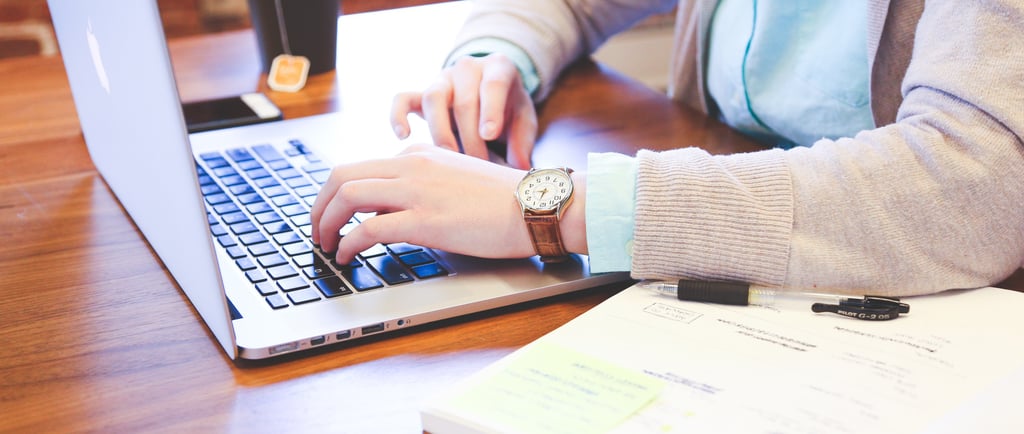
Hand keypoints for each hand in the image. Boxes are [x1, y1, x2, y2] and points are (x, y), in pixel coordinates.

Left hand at [310, 144, 535, 262]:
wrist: (536, 205)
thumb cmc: (504, 201)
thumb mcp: (455, 180)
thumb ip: (422, 188)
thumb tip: (389, 213)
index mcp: (419, 155)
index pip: (361, 167)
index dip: (337, 195)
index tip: (332, 215)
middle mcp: (412, 165)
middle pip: (342, 175)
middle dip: (319, 205)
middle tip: (316, 230)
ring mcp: (417, 191)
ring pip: (347, 196)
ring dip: (326, 222)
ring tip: (325, 245)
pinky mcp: (425, 220)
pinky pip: (369, 228)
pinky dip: (348, 243)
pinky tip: (347, 257)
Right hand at [390, 53, 536, 169]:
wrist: (489, 92)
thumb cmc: (509, 109)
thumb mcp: (524, 119)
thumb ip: (523, 141)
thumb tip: (519, 168)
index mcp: (498, 68)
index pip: (493, 84)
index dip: (490, 110)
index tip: (489, 135)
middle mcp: (468, 68)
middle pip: (463, 100)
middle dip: (470, 137)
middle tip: (478, 165)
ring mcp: (442, 79)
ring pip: (433, 98)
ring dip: (441, 132)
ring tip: (450, 158)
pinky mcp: (421, 94)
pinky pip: (403, 99)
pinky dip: (398, 115)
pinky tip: (403, 136)